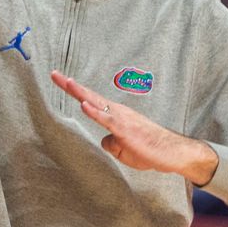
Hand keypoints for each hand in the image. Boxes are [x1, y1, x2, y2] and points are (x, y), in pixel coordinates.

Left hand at [50, 70, 219, 185]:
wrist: (173, 152)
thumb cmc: (151, 149)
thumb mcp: (125, 150)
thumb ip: (112, 143)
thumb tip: (104, 140)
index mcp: (116, 115)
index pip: (91, 100)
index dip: (75, 90)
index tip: (60, 79)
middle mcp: (117, 112)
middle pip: (90, 96)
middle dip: (71, 85)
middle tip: (54, 74)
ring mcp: (122, 119)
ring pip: (97, 103)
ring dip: (81, 93)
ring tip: (67, 82)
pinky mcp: (126, 130)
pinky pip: (107, 119)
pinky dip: (95, 111)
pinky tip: (84, 105)